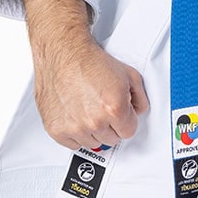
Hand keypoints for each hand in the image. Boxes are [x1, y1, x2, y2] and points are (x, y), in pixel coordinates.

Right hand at [21, 0, 149, 149]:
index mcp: (114, 109)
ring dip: (92, 130)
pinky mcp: (56, 129)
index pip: (129, 132)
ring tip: (88, 108)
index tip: (119, 111)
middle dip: (110, 125)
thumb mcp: (128, 74)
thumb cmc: (91, 61)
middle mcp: (94, 121)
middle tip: (102, 107)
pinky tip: (76, 115)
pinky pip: (73, 144)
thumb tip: (138, 111)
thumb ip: (140, 97)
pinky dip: (75, 133)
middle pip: (111, 139)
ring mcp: (74, 127)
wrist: (64, 53)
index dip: (125, 119)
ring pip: (92, 143)